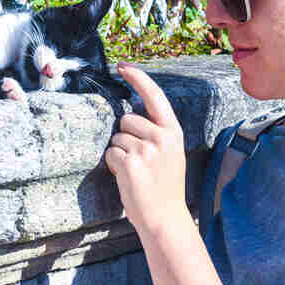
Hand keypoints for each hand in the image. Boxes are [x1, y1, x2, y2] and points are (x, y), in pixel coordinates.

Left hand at [104, 63, 189, 234]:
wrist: (165, 218)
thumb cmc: (164, 186)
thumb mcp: (170, 154)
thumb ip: (157, 133)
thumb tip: (130, 116)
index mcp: (173, 131)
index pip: (154, 95)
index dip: (138, 77)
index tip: (122, 66)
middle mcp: (162, 137)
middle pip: (126, 119)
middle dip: (125, 137)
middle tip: (139, 160)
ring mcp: (147, 149)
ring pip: (116, 138)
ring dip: (119, 153)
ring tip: (136, 171)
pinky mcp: (131, 163)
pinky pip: (110, 154)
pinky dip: (113, 166)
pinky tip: (128, 178)